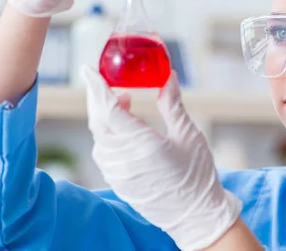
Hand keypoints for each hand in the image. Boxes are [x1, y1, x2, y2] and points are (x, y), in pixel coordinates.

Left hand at [81, 67, 241, 250]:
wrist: (195, 216)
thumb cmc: (196, 175)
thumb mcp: (188, 134)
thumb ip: (172, 103)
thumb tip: (168, 76)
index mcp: (141, 143)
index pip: (108, 108)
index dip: (97, 86)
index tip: (88, 70)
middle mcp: (122, 158)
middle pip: (98, 121)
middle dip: (98, 97)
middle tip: (107, 81)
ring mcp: (117, 173)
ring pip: (99, 137)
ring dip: (105, 116)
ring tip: (125, 104)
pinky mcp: (118, 182)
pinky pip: (104, 152)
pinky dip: (108, 134)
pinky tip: (125, 130)